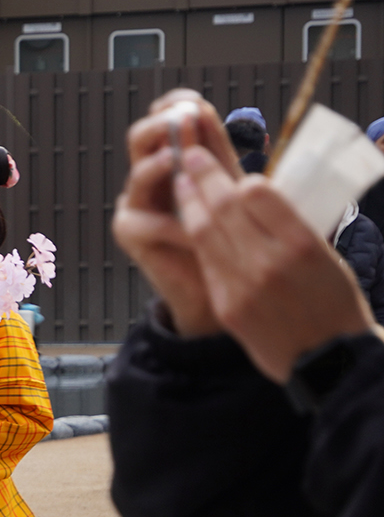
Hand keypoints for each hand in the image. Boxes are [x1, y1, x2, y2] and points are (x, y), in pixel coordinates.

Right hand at [112, 90, 236, 337]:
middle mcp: (150, 174)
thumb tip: (202, 112)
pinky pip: (149, 221)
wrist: (219, 284)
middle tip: (181, 121)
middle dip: (160, 126)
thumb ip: (216, 153)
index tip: (193, 101)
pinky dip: (174, 223)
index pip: (164, 117)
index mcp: (174, 155)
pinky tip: (194, 227)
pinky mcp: (130, 233)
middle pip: (140, 138)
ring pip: (139, 173)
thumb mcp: (228, 185)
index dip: (174, 104)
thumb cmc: (230, 233)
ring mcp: (136, 202)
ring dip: (160, 164)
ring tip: (176, 160)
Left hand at [172, 143, 377, 380]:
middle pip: (225, 207)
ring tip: (182, 181)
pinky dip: (196, 237)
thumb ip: (291, 228)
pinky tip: (190, 221)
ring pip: (206, 232)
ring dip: (190, 201)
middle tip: (191, 155)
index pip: (258, 193)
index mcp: (302, 244)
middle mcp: (270, 262)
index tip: (225, 165)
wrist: (330, 360)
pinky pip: (206, 262)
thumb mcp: (327, 256)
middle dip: (204, 176)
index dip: (237, 176)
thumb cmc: (335, 305)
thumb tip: (257, 196)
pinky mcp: (227, 305)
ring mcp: (244, 285)